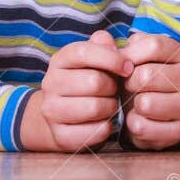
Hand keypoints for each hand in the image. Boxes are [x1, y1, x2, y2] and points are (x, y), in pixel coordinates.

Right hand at [21, 30, 131, 151]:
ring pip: (95, 108)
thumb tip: (111, 44)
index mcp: (60, 60)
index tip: (128, 67)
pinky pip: (95, 131)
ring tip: (109, 105)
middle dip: (113, 87)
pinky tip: (103, 121)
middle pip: (94, 82)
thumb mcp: (93, 59)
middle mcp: (50, 83)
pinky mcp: (60, 135)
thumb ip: (103, 46)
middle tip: (114, 90)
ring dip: (111, 107)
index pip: (84, 52)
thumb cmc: (87, 80)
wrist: (62, 115)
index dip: (111, 58)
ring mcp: (51, 110)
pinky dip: (106, 128)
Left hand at [119, 32, 179, 150]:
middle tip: (129, 87)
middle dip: (128, 82)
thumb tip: (102, 39)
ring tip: (135, 104)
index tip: (123, 65)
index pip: (154, 46)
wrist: (150, 114)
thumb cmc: (138, 80)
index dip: (130, 56)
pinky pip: (143, 126)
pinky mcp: (178, 131)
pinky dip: (133, 124)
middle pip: (147, 75)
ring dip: (132, 105)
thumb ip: (114, 47)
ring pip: (146, 103)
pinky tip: (138, 119)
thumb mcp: (129, 60)